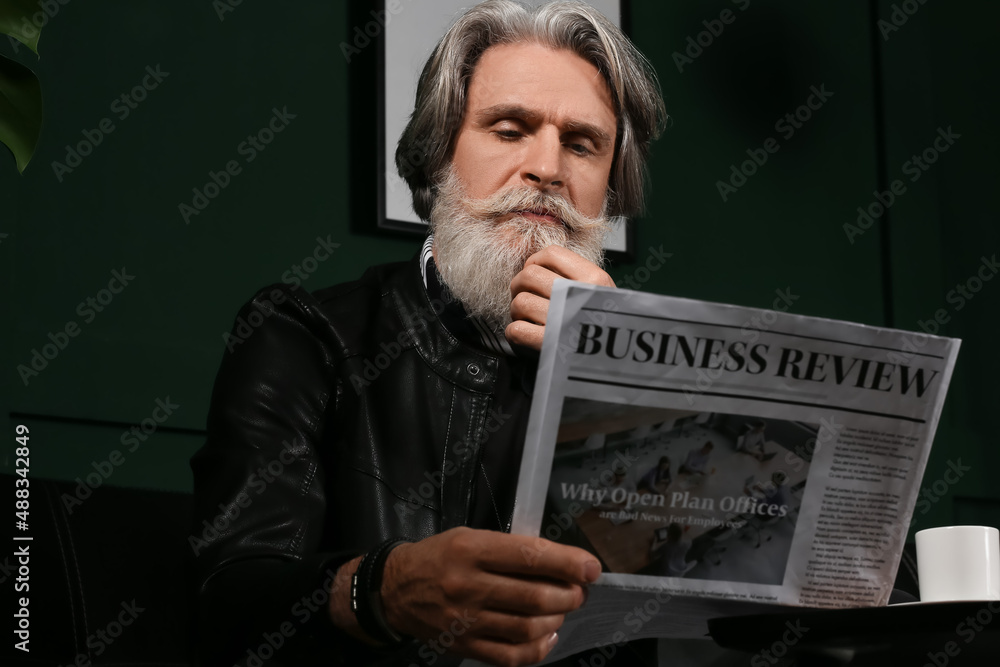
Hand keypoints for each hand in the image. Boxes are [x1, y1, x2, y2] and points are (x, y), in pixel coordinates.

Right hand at [381, 527, 600, 665]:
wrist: (395, 590)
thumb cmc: (440, 556)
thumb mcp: (469, 537)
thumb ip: (510, 549)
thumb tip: (560, 563)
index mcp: (471, 550)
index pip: (529, 556)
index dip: (567, 563)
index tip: (591, 568)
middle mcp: (469, 586)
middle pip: (535, 596)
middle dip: (569, 594)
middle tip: (579, 590)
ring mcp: (467, 621)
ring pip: (528, 627)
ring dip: (556, 619)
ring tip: (562, 609)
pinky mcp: (465, 646)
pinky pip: (512, 656)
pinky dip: (538, 648)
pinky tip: (548, 635)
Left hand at [506, 246, 614, 350]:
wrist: (612, 360)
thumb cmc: (604, 325)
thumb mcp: (601, 292)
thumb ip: (575, 275)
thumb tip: (536, 263)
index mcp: (593, 280)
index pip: (552, 254)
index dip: (535, 261)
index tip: (535, 271)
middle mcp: (578, 297)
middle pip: (529, 275)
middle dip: (519, 284)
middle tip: (523, 293)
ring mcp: (563, 320)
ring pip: (520, 302)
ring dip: (517, 310)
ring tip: (526, 316)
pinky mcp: (549, 345)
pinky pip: (516, 330)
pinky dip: (515, 332)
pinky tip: (525, 333)